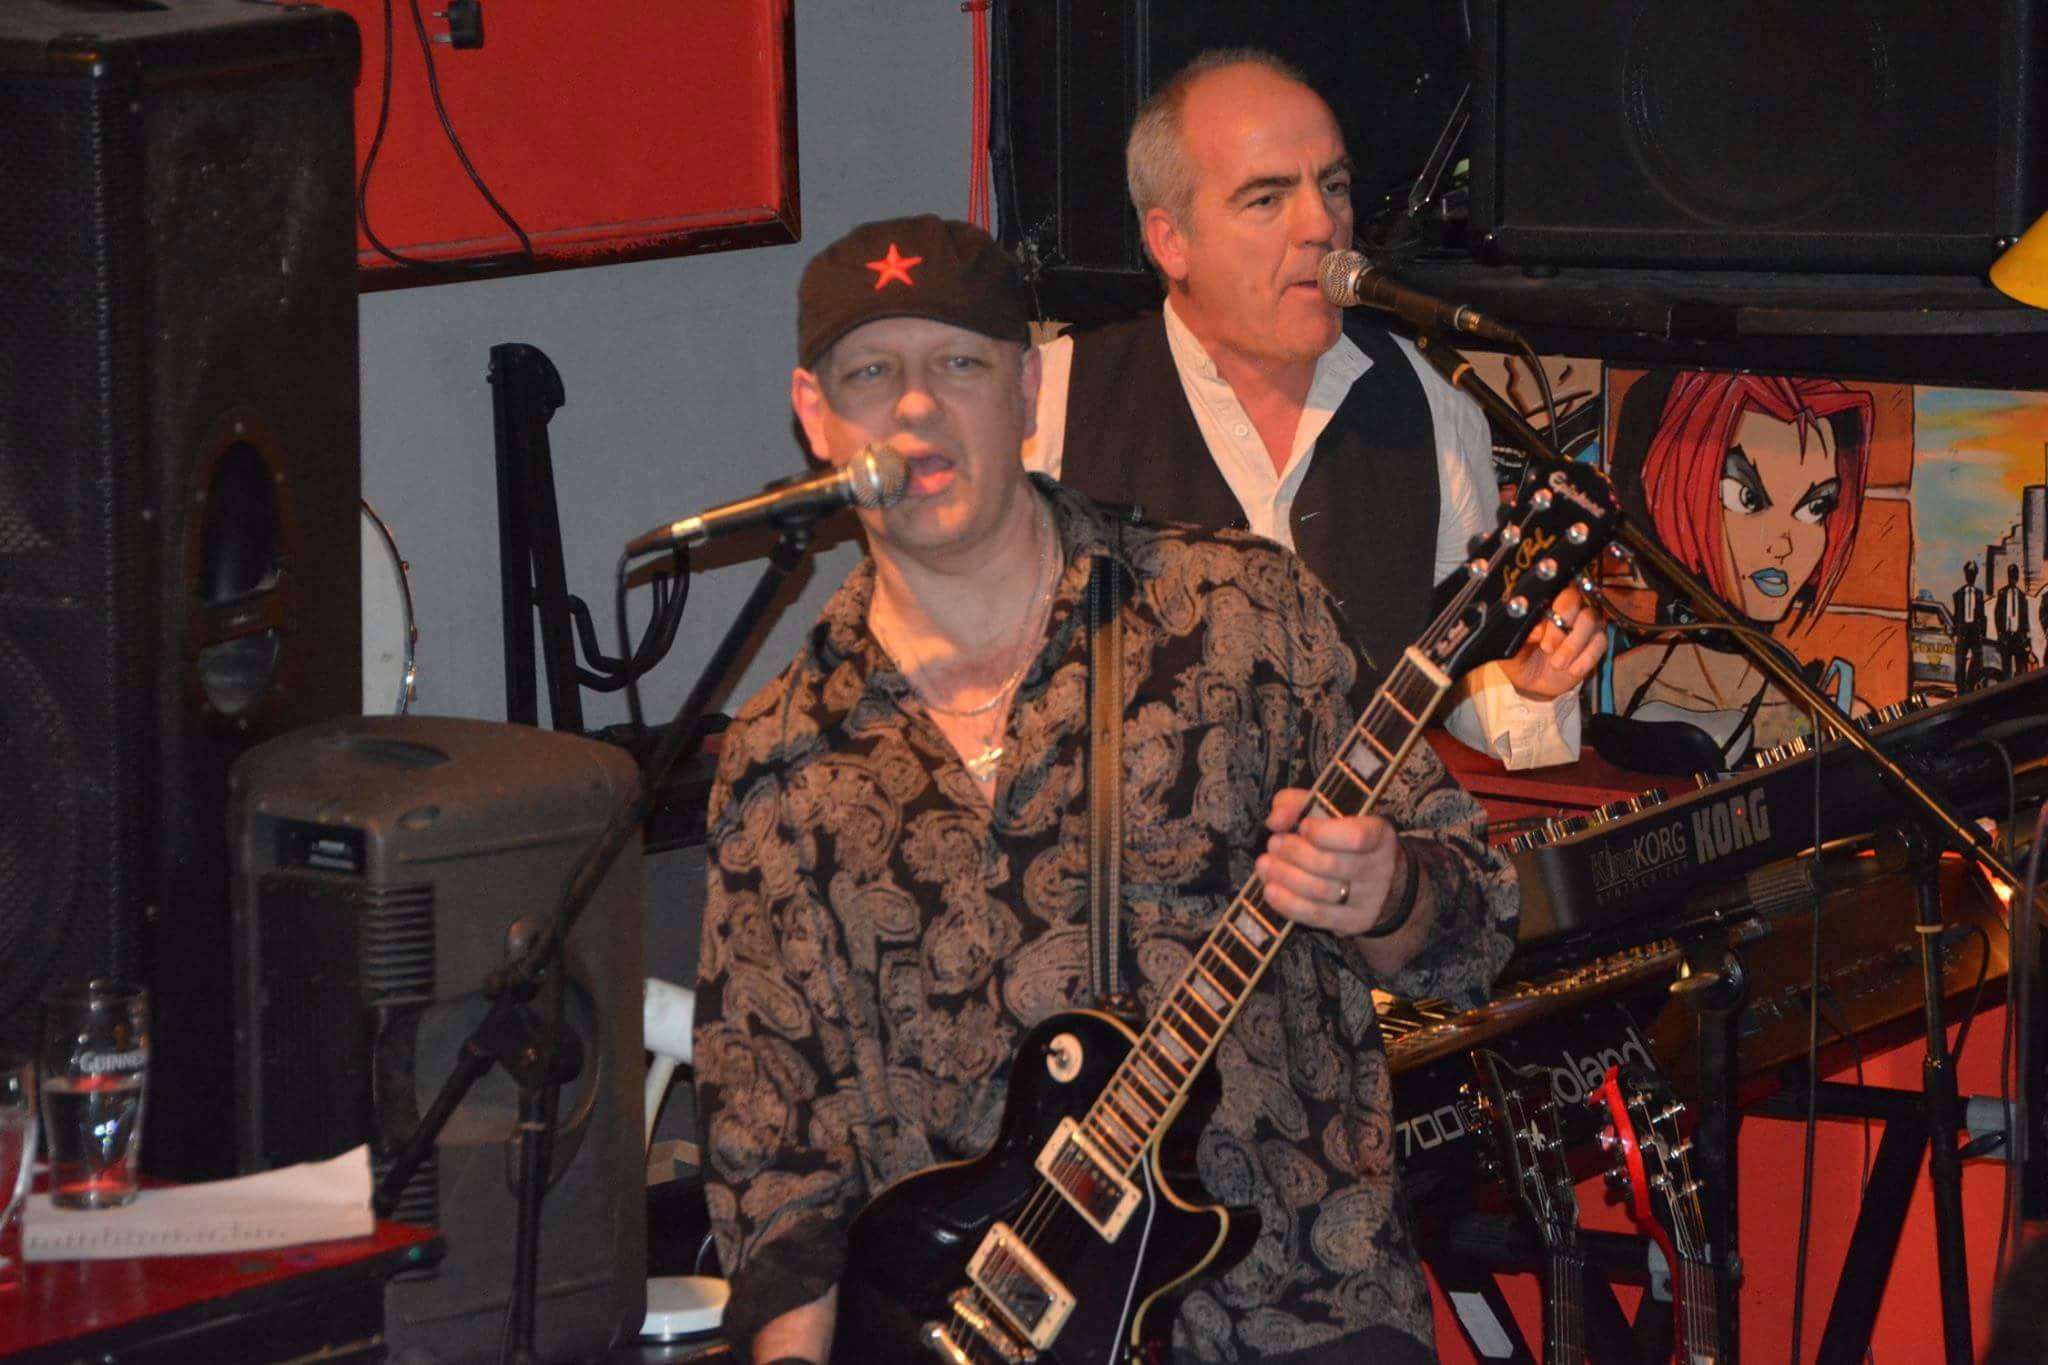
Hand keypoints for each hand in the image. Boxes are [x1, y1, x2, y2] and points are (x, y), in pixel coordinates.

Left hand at [1254, 789, 1402, 936]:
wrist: (1380, 881)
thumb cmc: (1344, 837)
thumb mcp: (1327, 810)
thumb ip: (1298, 803)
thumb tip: (1275, 819)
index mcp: (1380, 835)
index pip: (1356, 837)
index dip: (1323, 833)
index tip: (1302, 826)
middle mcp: (1380, 869)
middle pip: (1331, 865)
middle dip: (1294, 853)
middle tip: (1273, 844)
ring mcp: (1369, 900)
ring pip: (1320, 891)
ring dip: (1285, 877)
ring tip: (1265, 865)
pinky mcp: (1354, 922)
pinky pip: (1316, 916)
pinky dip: (1287, 903)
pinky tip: (1270, 890)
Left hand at [1504, 583, 1605, 701]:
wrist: (1536, 682)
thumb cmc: (1522, 658)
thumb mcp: (1512, 651)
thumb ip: (1521, 637)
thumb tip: (1537, 630)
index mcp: (1544, 603)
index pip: (1554, 590)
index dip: (1550, 610)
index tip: (1539, 632)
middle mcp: (1568, 607)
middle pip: (1575, 599)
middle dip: (1560, 627)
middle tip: (1547, 648)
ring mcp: (1585, 622)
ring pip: (1591, 619)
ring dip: (1573, 645)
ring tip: (1557, 664)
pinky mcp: (1598, 639)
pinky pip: (1601, 641)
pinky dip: (1586, 658)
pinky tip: (1572, 670)